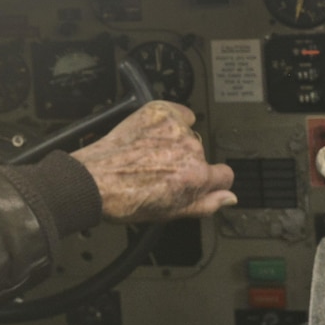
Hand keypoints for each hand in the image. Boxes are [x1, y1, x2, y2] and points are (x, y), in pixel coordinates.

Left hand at [69, 101, 235, 222]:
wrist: (95, 179)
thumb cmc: (126, 199)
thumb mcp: (171, 212)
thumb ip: (206, 204)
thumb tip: (230, 197)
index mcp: (197, 177)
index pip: (224, 174)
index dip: (211, 179)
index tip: (196, 178)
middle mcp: (191, 150)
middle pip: (200, 155)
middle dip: (185, 161)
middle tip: (160, 169)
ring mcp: (175, 128)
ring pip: (187, 134)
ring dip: (174, 140)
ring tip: (148, 153)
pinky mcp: (160, 112)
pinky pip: (176, 112)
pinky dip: (167, 120)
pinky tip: (150, 134)